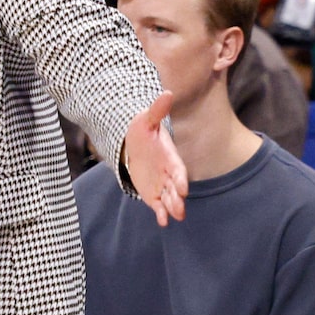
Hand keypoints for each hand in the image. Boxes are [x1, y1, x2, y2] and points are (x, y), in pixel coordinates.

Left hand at [123, 91, 188, 226]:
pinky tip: (163, 221)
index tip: (182, 186)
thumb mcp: (146, 120)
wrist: (132, 146)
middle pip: (176, 187)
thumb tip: (167, 92)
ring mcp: (162, 185)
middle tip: (180, 208)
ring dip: (172, 207)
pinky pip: (159, 205)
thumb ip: (157, 111)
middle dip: (178, 197)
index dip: (180, 177)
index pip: (178, 168)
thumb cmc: (142, 132)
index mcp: (170, 157)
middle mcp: (168, 174)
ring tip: (174, 217)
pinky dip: (161, 213)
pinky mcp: (153, 194)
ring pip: (169, 198)